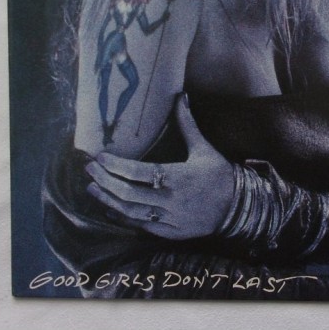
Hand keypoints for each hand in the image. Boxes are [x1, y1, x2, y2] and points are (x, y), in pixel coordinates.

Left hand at [85, 95, 234, 239]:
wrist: (238, 207)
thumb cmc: (219, 174)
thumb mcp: (203, 148)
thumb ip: (187, 124)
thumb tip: (180, 97)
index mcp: (178, 177)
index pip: (138, 172)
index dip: (116, 166)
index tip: (100, 157)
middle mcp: (171, 200)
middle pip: (128, 193)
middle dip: (105, 181)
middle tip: (90, 170)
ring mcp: (170, 219)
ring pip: (131, 212)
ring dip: (108, 200)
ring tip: (93, 188)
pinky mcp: (170, 232)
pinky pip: (141, 226)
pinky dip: (123, 218)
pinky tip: (110, 209)